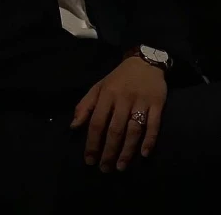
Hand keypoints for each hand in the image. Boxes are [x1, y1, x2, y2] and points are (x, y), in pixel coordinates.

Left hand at [70, 57, 166, 172]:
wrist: (144, 62)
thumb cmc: (118, 79)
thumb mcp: (98, 87)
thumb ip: (85, 106)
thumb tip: (73, 126)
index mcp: (106, 94)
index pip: (97, 122)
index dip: (92, 142)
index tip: (89, 159)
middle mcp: (123, 99)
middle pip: (115, 129)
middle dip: (108, 151)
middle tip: (104, 169)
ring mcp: (141, 102)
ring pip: (134, 129)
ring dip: (127, 150)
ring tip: (120, 166)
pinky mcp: (157, 104)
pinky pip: (154, 125)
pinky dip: (150, 140)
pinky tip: (144, 154)